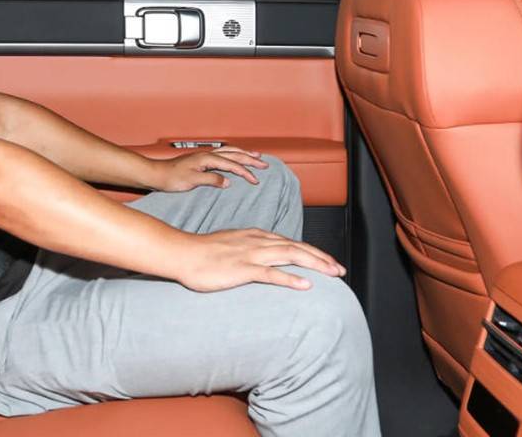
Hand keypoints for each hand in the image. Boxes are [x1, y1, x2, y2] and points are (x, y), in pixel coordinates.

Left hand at [150, 147, 268, 191]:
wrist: (156, 174)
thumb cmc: (171, 178)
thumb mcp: (192, 181)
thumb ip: (211, 180)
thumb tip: (228, 181)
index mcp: (207, 159)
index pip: (232, 164)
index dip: (246, 172)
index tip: (256, 180)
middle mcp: (207, 155)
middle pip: (234, 154)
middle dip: (250, 159)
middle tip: (265, 164)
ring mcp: (204, 156)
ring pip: (229, 152)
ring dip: (243, 154)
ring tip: (255, 156)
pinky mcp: (201, 160)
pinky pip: (222, 155)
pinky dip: (233, 155)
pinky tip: (235, 159)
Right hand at [174, 228, 346, 290]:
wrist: (182, 253)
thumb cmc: (202, 252)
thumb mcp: (231, 245)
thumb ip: (248, 248)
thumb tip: (261, 258)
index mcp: (255, 236)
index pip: (290, 242)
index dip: (312, 251)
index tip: (328, 261)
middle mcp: (257, 242)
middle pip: (296, 247)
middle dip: (321, 258)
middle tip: (340, 270)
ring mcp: (250, 255)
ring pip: (290, 256)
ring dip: (315, 264)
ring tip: (333, 274)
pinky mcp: (241, 269)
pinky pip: (270, 274)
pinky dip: (290, 279)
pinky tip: (305, 286)